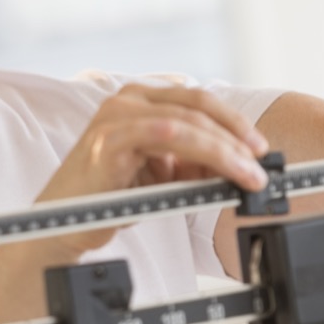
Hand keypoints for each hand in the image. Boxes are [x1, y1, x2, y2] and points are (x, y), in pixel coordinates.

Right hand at [35, 84, 268, 253]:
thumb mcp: (160, 174)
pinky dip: (203, 153)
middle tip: (261, 165)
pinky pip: (168, 136)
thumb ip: (194, 162)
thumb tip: (241, 163)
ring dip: (226, 151)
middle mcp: (125, 100)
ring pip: (188, 122)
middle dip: (237, 136)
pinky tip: (223, 171)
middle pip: (197, 106)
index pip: (197, 101)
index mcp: (138, 100)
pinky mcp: (109, 138)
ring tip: (248, 176)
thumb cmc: (107, 197)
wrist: (62, 224)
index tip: (260, 149)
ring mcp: (116, 116)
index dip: (234, 122)